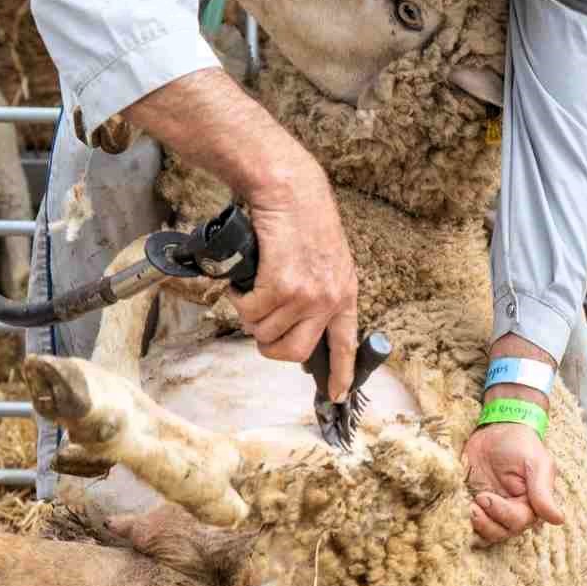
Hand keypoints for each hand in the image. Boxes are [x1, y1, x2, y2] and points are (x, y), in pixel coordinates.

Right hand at [231, 160, 359, 401]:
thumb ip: (318, 291)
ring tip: (252, 288)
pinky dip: (240, 299)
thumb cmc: (301, 218)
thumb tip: (296, 323)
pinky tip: (244, 281)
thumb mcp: (325, 258)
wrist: (290, 190)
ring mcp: (307, 296)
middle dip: (270, 345)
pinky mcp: (282, 288)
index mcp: (345, 294)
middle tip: (260, 324)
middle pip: (294, 353)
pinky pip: (251, 313)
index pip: (346, 345)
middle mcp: (329, 300)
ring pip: (266, 333)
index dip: (341, 374)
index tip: (338, 395)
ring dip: (251, 315)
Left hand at [463, 416, 564, 545]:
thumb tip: (558, 519)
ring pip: (485, 533)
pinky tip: (457, 508)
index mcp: (530, 505)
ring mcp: (491, 510)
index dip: (500, 514)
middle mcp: (511, 511)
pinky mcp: (474, 504)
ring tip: (466, 508)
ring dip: (474, 525)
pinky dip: (462, 520)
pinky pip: (469, 522)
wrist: (497, 429)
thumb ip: (543, 491)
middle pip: (500, 533)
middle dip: (485, 523)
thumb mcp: (536, 463)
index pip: (517, 522)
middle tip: (473, 505)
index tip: (484, 497)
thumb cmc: (521, 444)